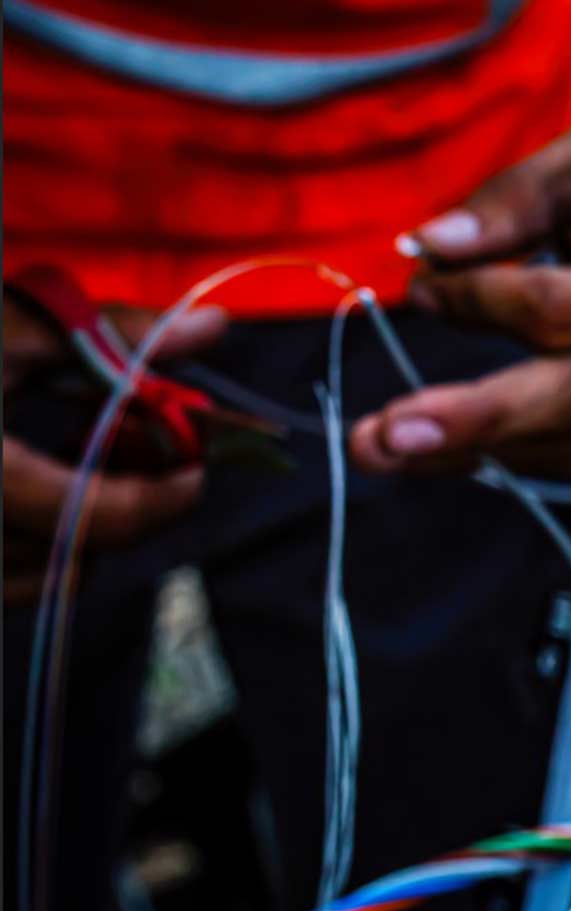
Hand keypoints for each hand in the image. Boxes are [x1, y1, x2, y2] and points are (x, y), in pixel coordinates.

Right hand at [3, 295, 226, 600]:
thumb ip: (109, 339)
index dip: (160, 499)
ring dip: (81, 528)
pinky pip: (8, 582)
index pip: (87, 517)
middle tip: (137, 448)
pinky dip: (40, 543)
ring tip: (79, 459)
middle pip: (72, 553)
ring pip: (41, 578)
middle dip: (123, 503)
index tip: (196, 468)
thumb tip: (210, 327)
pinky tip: (40, 487)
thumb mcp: (10, 330)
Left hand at [350, 122, 570, 479]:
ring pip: (561, 441)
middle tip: (382, 437)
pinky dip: (500, 454)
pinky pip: (567, 464)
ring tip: (379, 445)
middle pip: (569, 396)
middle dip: (471, 417)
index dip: (478, 298)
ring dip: (467, 447)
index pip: (561, 306)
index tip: (423, 285)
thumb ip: (515, 196)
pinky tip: (446, 444)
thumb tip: (431, 249)